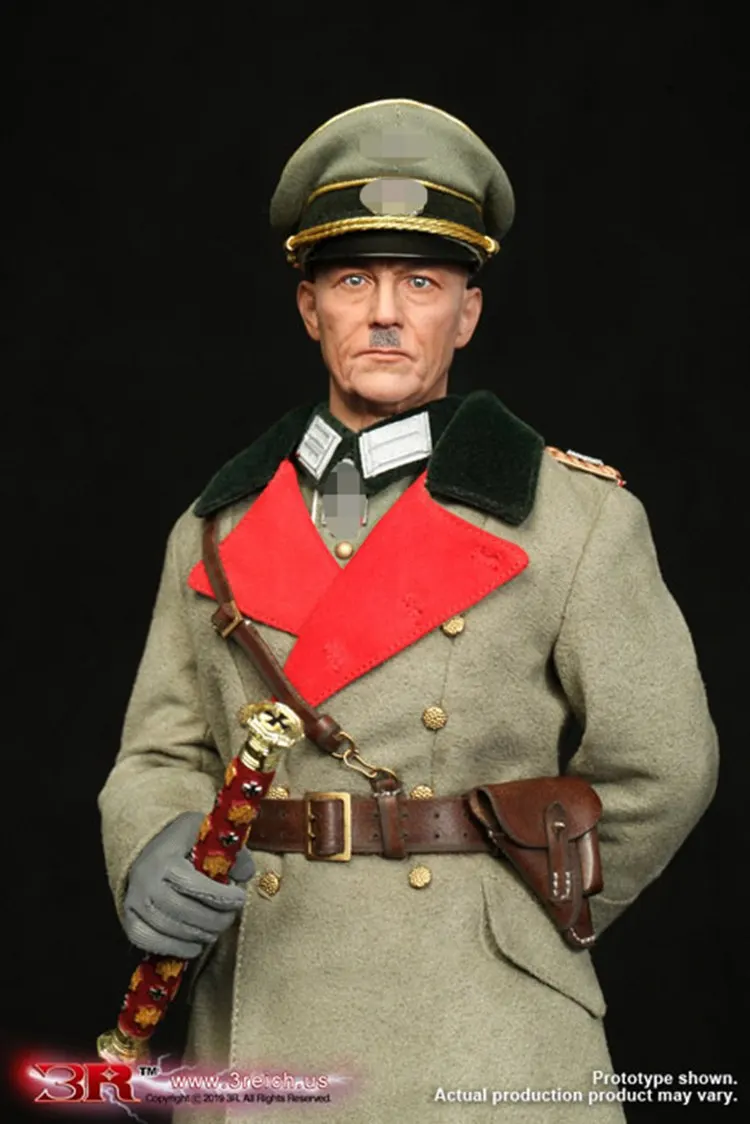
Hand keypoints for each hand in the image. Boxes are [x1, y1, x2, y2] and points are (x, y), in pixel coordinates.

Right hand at [123, 811, 254, 958]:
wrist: (149, 845)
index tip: (239, 898)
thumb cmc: (184, 842)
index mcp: (165, 858)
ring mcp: (134, 902)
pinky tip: (195, 945)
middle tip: (230, 917)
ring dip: (199, 935)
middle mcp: (145, 881)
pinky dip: (175, 948)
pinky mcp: (129, 919)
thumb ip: (231, 852)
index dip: (221, 896)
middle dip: (214, 919)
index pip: (195, 885)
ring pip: (169, 929)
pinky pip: (150, 942)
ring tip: (215, 930)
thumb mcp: (208, 834)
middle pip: (183, 911)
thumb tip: (244, 876)